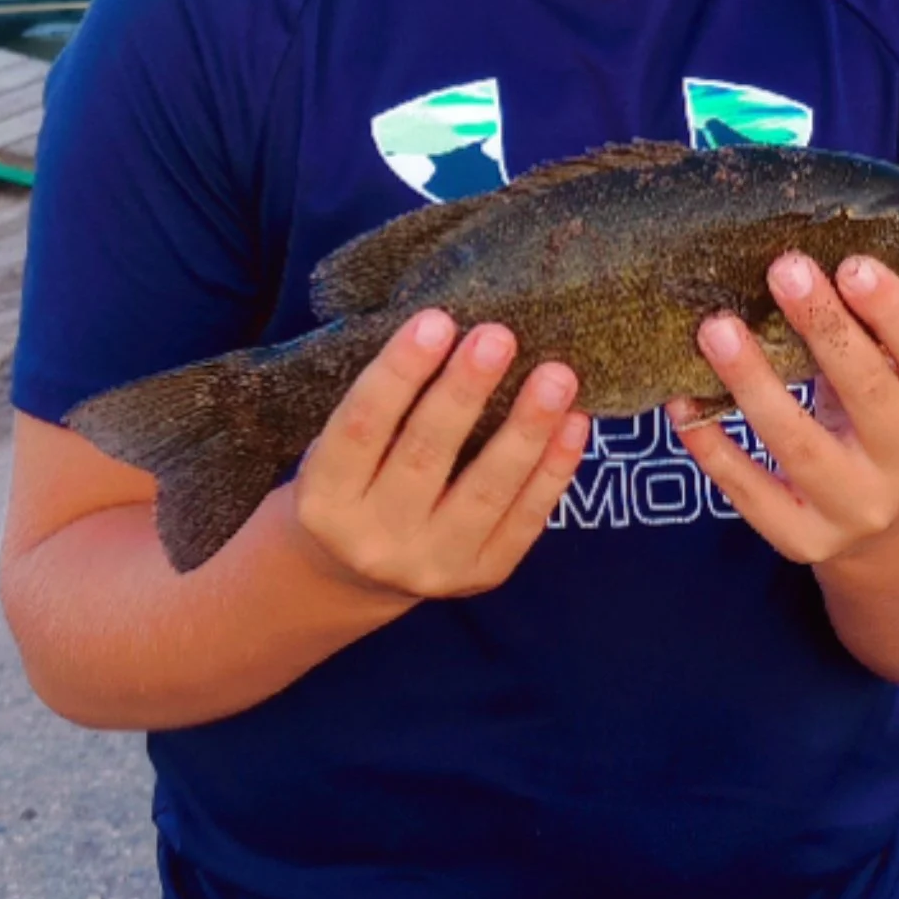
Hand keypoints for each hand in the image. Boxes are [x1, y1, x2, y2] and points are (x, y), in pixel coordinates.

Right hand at [294, 311, 587, 601]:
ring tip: (556, 376)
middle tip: (497, 336)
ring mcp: (432, 565)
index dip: (398, 373)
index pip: (361, 427)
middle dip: (464, 392)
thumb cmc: (355, 482)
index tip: (436, 321)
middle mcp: (373, 540)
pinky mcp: (482, 577)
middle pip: (424, 457)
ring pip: (485, 492)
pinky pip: (525, 520)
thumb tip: (454, 333)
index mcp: (324, 499)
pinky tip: (574, 423)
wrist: (359, 574)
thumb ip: (384, 406)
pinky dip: (554, 470)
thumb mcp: (339, 449)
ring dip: (525, 429)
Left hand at [667, 252, 898, 568]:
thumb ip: (876, 338)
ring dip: (754, 382)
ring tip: (717, 329)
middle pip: (868, 395)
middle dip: (824, 329)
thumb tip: (808, 263)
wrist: (897, 533)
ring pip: (800, 445)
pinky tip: (683, 400)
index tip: (853, 265)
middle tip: (784, 270)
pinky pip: (750, 491)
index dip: (896, 312)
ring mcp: (858, 511)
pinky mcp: (804, 539)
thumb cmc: (890, 424)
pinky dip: (713, 447)